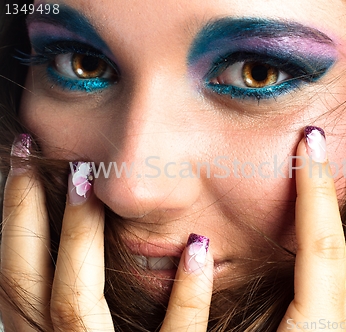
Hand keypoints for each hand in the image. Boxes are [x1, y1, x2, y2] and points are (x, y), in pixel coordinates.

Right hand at [1, 140, 213, 330]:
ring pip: (73, 306)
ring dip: (76, 240)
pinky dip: (184, 298)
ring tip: (89, 185)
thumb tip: (80, 241)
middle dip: (22, 215)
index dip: (13, 220)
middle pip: (25, 284)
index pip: (17, 277)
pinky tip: (198, 250)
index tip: (23, 163)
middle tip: (36, 153)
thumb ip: (85, 298)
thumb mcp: (87, 331)